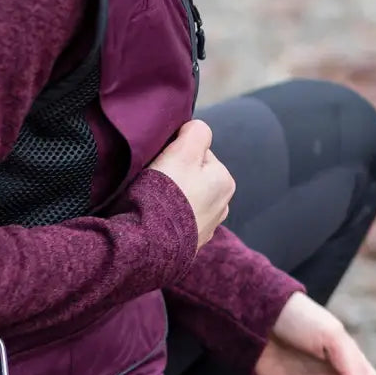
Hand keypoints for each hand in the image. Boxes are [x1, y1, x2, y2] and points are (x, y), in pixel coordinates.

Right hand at [149, 120, 234, 251]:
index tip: (164, 163)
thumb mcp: (184, 150)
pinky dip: (168, 217)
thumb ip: (196, 132)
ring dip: (172, 198)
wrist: (150, 242)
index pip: (199, 154)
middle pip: (193, 177)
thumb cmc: (167, 192)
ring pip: (186, 198)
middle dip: (176, 177)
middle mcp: (222, 206)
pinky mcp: (189, 244)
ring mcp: (207, 228)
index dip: (178, 154)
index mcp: (225, 181)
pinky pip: (178, 220)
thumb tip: (195, 130)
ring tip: (155, 202)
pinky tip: (156, 218)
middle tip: (157, 182)